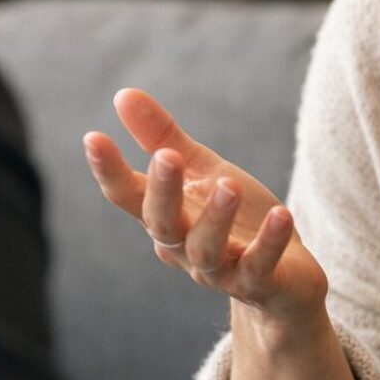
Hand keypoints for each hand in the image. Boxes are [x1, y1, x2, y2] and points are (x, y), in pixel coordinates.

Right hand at [83, 88, 327, 322]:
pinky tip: (282, 214)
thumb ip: (163, 138)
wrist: (285, 279)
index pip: (129, 197)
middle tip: (167, 157)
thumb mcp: (203, 171)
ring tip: (229, 184)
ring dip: (216, 218)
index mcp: (167, 217)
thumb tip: (122, 94)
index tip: (93, 137)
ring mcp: (221, 271)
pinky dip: (270, 242)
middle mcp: (185, 248)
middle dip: (162, 192)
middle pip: (162, 224)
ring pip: (206, 250)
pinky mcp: (260, 284)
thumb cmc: (237, 219)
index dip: (109, 171)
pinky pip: (259, 267)